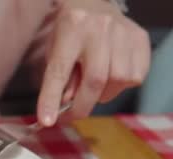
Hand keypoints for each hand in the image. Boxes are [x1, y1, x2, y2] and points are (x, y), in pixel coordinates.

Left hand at [36, 0, 150, 125]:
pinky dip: (122, 85)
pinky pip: (136, 76)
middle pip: (94, 80)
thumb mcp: (54, 51)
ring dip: (104, 94)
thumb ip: (59, 78)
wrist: (92, 3)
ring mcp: (122, 32)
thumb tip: (65, 105)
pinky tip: (111, 75)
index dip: (51, 98)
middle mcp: (99, 28)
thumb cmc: (69, 33)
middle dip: (82, 105)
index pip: (59, 71)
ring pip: (119, 80)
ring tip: (94, 86)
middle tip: (73, 114)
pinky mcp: (139, 38)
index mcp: (70, 29)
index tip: (46, 120)